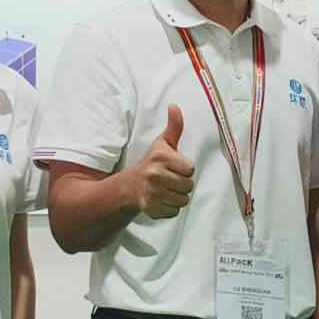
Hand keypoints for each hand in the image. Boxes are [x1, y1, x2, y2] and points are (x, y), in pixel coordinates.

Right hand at [127, 105, 196, 219]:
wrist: (128, 186)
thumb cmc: (151, 163)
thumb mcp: (162, 144)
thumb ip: (174, 127)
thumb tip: (174, 106)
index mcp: (161, 158)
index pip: (190, 169)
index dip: (184, 169)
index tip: (174, 168)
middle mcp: (155, 175)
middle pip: (189, 186)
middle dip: (182, 184)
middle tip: (170, 180)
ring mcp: (152, 193)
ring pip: (183, 200)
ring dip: (177, 197)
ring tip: (166, 190)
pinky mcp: (151, 208)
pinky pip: (174, 212)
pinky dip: (170, 208)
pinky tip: (161, 200)